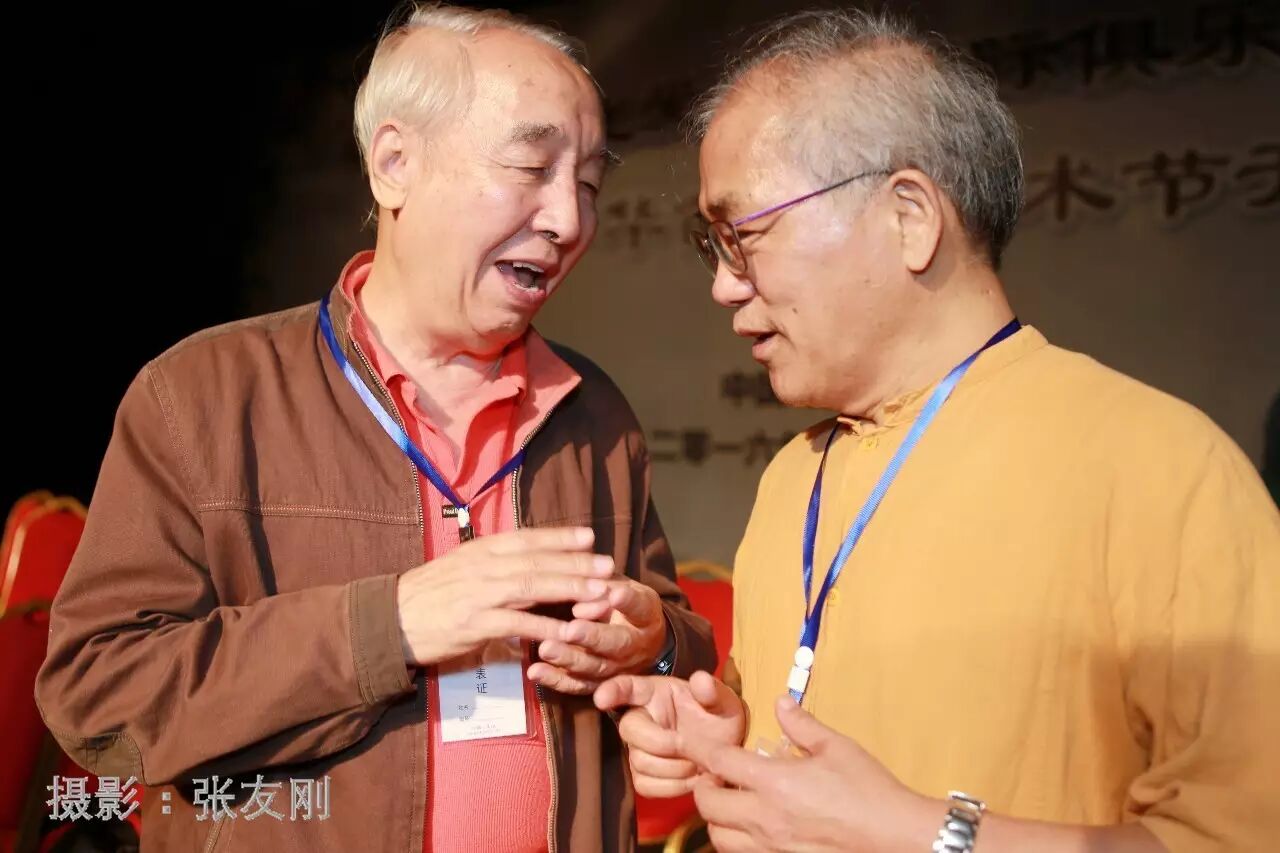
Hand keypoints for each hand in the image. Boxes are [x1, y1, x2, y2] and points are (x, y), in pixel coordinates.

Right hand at [395, 527, 612, 666]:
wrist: (388, 620)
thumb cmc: (427, 596)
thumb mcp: (459, 567)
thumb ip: (491, 564)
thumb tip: (524, 560)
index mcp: (480, 550)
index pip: (527, 538)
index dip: (560, 536)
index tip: (590, 535)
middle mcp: (483, 566)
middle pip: (538, 560)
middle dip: (577, 562)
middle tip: (608, 564)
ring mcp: (479, 594)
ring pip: (534, 586)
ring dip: (571, 588)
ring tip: (600, 592)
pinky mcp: (475, 623)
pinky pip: (518, 623)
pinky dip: (546, 626)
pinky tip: (569, 631)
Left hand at [526, 577, 668, 693]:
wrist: (639, 640)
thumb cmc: (622, 603)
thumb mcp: (619, 586)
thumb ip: (604, 586)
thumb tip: (583, 598)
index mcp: (645, 616)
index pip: (639, 607)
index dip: (628, 602)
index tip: (615, 593)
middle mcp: (636, 646)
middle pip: (617, 644)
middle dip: (593, 637)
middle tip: (570, 629)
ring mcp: (619, 669)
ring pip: (595, 667)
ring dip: (569, 659)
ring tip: (545, 649)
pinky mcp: (599, 684)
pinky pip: (577, 685)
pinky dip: (555, 680)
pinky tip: (535, 671)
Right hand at [593, 671, 746, 796]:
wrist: (727, 752)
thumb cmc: (719, 718)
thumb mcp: (724, 700)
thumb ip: (713, 690)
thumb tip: (700, 680)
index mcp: (655, 693)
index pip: (627, 687)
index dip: (612, 691)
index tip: (602, 698)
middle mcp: (641, 718)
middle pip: (629, 729)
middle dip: (661, 742)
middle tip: (689, 745)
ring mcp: (638, 749)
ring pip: (639, 761)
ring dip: (673, 767)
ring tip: (697, 762)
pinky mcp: (643, 776)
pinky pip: (646, 785)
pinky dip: (672, 786)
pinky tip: (691, 778)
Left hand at [689, 696, 932, 851]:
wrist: (896, 838)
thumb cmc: (869, 791)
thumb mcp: (837, 747)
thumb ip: (801, 724)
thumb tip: (780, 703)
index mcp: (775, 782)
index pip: (718, 762)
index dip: (696, 749)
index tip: (686, 742)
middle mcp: (765, 818)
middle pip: (707, 805)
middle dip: (704, 787)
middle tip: (717, 775)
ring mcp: (771, 847)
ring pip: (719, 838)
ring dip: (716, 818)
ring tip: (732, 803)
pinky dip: (736, 841)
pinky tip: (753, 827)